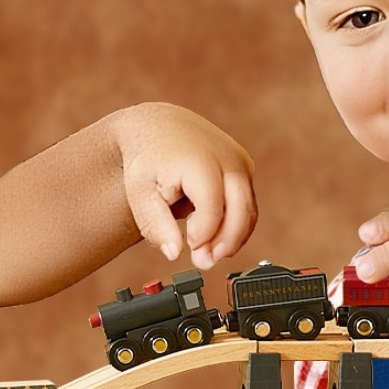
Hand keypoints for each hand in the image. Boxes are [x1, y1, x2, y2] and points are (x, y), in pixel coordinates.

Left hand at [114, 104, 256, 268]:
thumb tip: (174, 254)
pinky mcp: (245, 168)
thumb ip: (156, 225)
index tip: (189, 246)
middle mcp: (228, 158)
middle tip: (203, 262)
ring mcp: (241, 162)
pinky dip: (235, 226)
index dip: (203, 235)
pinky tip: (214, 237)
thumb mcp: (140, 193)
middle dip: (225, 243)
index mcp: (201, 162)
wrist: (159, 126)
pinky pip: (248, 205)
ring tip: (206, 254)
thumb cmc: (148, 158)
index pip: (213, 209)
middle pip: (240, 212)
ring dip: (232, 239)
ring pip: (248, 212)